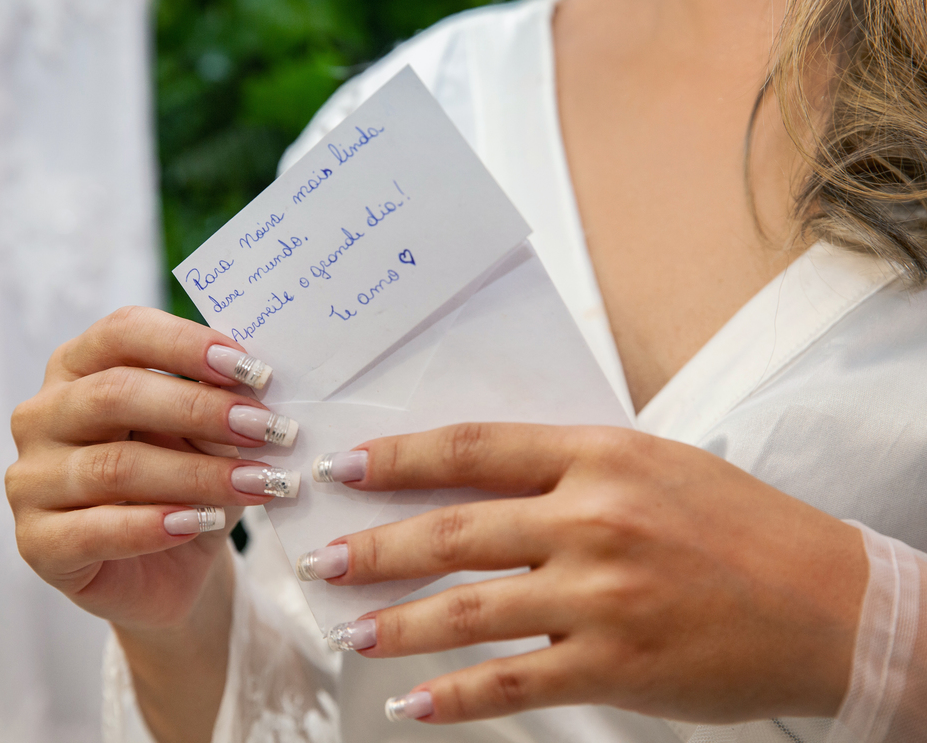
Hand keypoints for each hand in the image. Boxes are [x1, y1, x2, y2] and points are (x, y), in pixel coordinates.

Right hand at [6, 306, 298, 631]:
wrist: (172, 567)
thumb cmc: (186, 480)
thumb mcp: (207, 433)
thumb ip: (216, 401)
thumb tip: (255, 382)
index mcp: (77, 367)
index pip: (122, 333)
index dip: (186, 345)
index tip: (251, 369)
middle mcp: (42, 415)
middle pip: (115, 395)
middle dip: (200, 409)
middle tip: (266, 427)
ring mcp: (30, 479)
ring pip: (114, 467)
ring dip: (197, 475)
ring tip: (257, 483)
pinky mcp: (37, 542)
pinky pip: (94, 530)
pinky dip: (154, 526)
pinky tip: (200, 523)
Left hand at [307, 424, 865, 723]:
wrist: (830, 604)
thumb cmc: (740, 526)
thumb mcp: (652, 465)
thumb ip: (567, 468)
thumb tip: (470, 477)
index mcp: (598, 455)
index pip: (471, 448)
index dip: (397, 459)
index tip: (344, 468)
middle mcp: (592, 518)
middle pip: (452, 530)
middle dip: (374, 548)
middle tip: (320, 559)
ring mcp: (600, 595)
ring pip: (467, 610)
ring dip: (395, 623)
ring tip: (348, 629)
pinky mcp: (614, 664)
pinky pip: (511, 682)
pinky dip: (454, 696)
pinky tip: (412, 702)